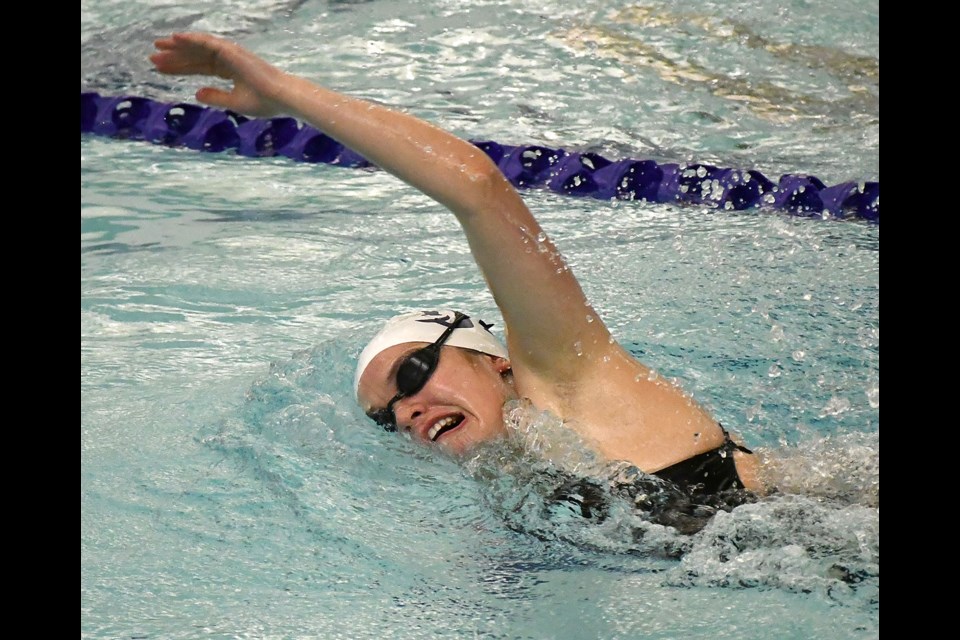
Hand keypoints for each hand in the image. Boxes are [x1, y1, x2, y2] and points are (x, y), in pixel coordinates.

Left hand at [150, 32, 286, 117]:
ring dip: (178, 46)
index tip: (160, 70)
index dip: (179, 68)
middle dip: (174, 57)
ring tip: (158, 46)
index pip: (199, 67)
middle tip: (152, 58)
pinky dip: (191, 39)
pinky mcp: (232, 51)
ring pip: (198, 47)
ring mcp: (230, 54)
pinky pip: (207, 42)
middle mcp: (227, 60)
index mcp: (229, 71)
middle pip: (195, 56)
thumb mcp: (234, 102)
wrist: (281, 98)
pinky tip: (176, 39)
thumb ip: (215, 97)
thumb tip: (196, 93)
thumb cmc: (264, 102)